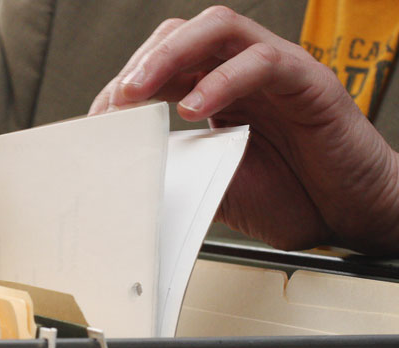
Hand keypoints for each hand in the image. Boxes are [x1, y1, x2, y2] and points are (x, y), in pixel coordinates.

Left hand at [90, 6, 398, 253]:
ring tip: (138, 90)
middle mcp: (242, 74)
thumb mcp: (215, 185)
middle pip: (181, 36)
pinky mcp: (309, 82)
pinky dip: (223, 80)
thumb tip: (126, 168)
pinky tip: (196, 108)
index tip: (97, 121)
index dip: (123, 88)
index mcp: (217, 94)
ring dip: (169, 56)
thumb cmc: (291, 199)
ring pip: (218, 29)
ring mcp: (275, 72)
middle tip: (112, 103)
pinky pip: (263, 62)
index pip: (161, 70)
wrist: (349, 217)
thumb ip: (178, 167)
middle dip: (138, 65)